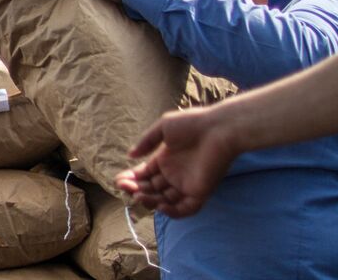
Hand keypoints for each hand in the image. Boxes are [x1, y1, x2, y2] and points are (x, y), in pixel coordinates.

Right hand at [115, 106, 240, 217]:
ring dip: (150, 201)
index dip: (131, 179)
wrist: (218, 128)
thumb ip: (147, 142)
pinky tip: (161, 206)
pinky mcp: (200, 192)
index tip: (119, 180)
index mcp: (164, 160)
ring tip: (139, 195)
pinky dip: (173, 212)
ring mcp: (186, 185)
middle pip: (151, 189)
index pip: (144, 175)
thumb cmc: (192, 124)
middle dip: (136, 190)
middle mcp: (174, 175)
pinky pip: (185, 209)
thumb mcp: (164, 127)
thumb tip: (130, 156)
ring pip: (164, 201)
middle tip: (125, 187)